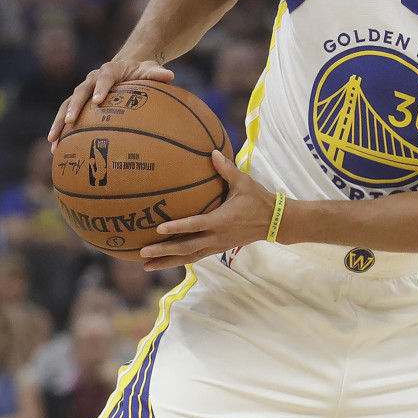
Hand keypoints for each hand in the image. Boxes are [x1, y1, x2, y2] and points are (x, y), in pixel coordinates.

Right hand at [48, 59, 173, 148]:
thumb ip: (157, 73)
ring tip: (53, 140)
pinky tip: (56, 149)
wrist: (124, 68)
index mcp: (109, 70)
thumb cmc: (139, 72)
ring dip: (59, 122)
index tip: (97, 101)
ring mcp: (83, 91)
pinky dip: (61, 131)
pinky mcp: (79, 103)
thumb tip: (170, 75)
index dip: (100, 88)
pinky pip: (66, 115)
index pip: (104, 77)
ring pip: (67, 105)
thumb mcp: (149, 70)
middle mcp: (92, 79)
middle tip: (69, 121)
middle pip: (79, 92)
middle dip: (73, 107)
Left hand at [140, 151, 272, 270]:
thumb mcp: (244, 183)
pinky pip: (196, 257)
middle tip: (143, 253)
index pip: (196, 225)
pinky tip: (164, 263)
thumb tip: (213, 152)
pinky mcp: (218, 249)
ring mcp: (217, 246)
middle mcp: (217, 237)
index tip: (159, 229)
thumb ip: (227, 169)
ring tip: (147, 265)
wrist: (273, 222)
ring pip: (189, 257)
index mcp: (222, 220)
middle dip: (164, 251)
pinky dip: (179, 260)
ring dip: (168, 262)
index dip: (177, 228)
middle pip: (187, 248)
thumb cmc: (258, 199)